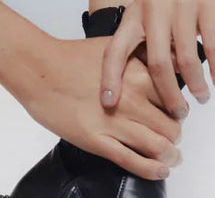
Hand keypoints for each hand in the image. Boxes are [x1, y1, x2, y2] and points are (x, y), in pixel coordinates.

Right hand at [19, 36, 182, 179]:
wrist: (36, 67)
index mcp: (134, 72)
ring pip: (160, 146)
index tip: (175, 112)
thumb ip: (136, 55)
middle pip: (172, 125)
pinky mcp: (98, 140)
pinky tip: (159, 169)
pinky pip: (135, 162)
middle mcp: (130, 97)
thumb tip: (158, 62)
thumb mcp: (109, 46)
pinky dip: (153, 170)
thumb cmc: (67, 56)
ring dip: (171, 154)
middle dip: (175, 133)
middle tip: (171, 135)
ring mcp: (114, 120)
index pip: (174, 96)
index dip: (177, 107)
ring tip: (171, 156)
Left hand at [100, 0, 214, 117]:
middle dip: (166, 95)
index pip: (115, 49)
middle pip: (155, 64)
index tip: (107, 103)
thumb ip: (153, 30)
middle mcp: (154, 9)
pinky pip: (214, 45)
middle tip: (178, 114)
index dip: (109, 77)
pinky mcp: (208, 2)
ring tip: (203, 97)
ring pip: (186, 58)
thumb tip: (161, 70)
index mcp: (136, 10)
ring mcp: (181, 6)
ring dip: (196, 85)